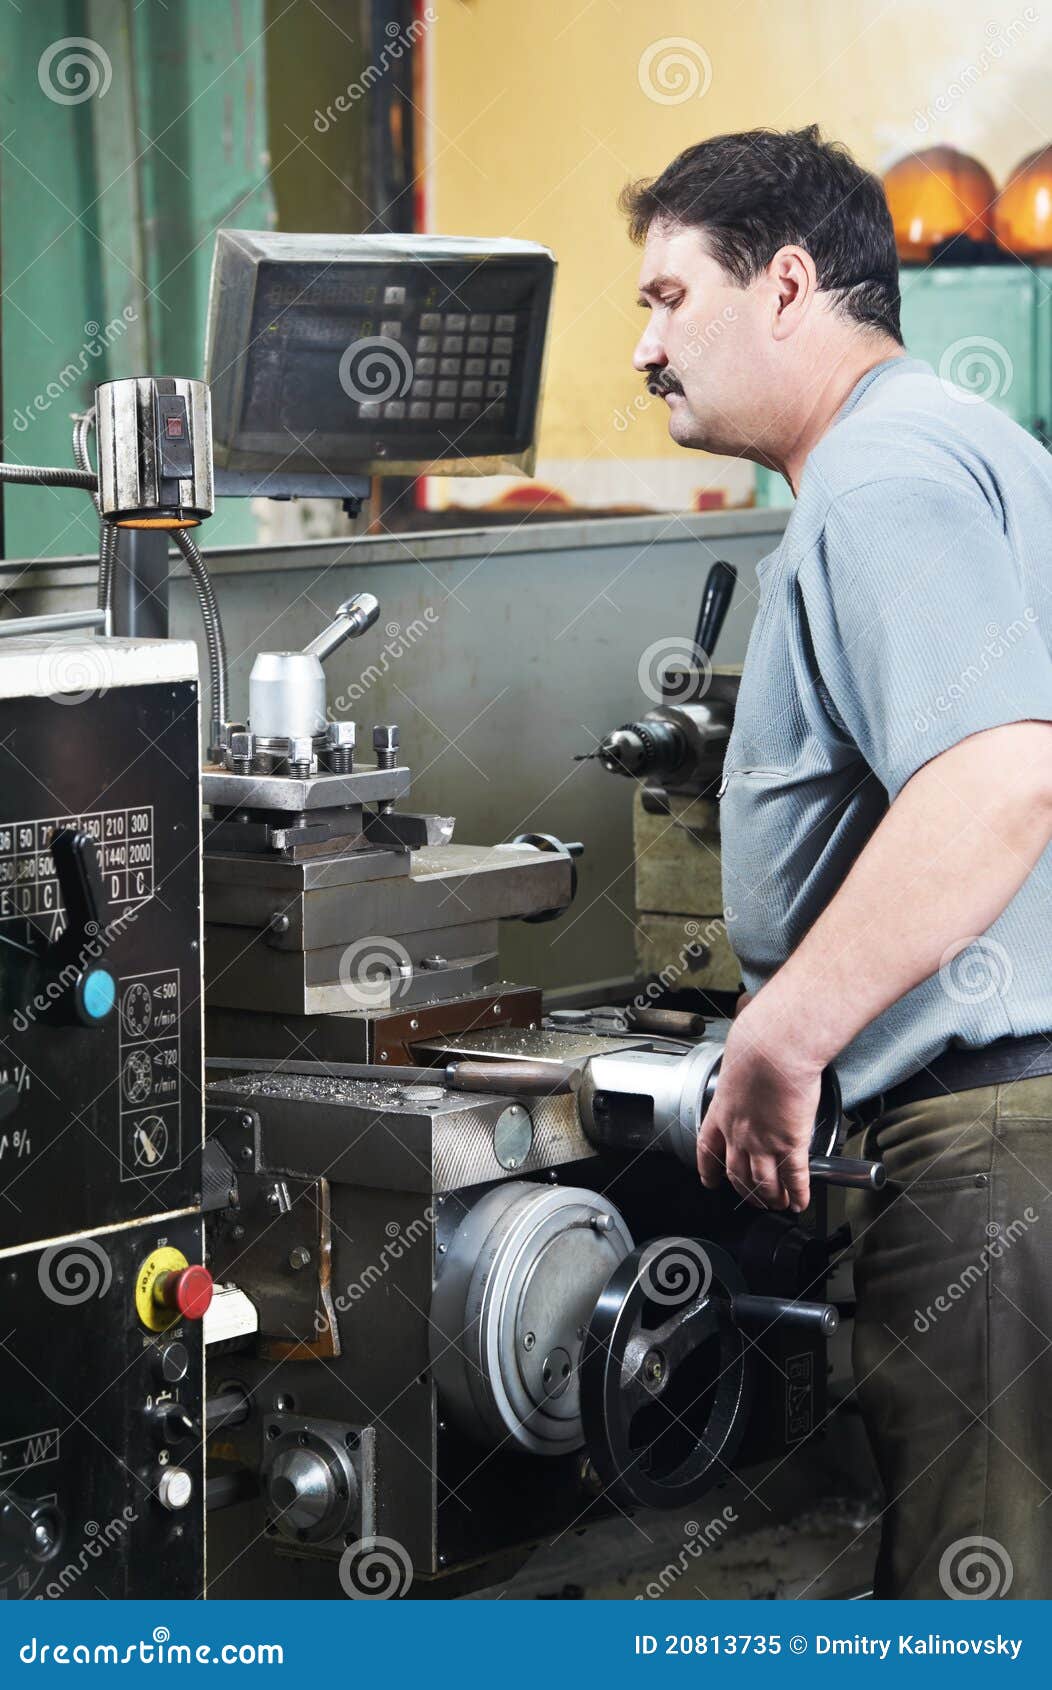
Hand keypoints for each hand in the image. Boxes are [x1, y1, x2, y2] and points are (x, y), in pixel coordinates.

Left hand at [697, 1007, 820, 1211]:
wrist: (772, 1050)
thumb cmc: (757, 1046)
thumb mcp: (738, 1062)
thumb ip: (742, 1073)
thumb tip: (749, 1063)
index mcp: (722, 1111)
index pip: (708, 1148)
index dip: (708, 1168)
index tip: (709, 1179)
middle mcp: (738, 1132)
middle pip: (736, 1173)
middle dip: (744, 1191)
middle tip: (753, 1199)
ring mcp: (763, 1141)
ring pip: (762, 1183)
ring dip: (771, 1198)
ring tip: (779, 1204)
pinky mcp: (790, 1143)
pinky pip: (793, 1177)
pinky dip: (797, 1193)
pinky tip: (801, 1201)